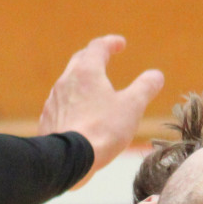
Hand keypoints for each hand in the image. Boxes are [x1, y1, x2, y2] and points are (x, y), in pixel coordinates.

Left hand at [37, 35, 164, 186]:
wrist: (67, 160)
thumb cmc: (102, 130)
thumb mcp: (132, 107)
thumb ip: (145, 88)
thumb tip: (156, 76)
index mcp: (87, 72)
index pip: (98, 47)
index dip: (111, 43)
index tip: (120, 44)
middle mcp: (66, 81)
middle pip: (79, 61)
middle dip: (93, 57)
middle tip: (104, 59)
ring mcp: (53, 101)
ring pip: (68, 84)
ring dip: (82, 82)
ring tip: (93, 90)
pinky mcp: (47, 121)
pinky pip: (60, 105)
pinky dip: (72, 103)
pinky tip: (78, 114)